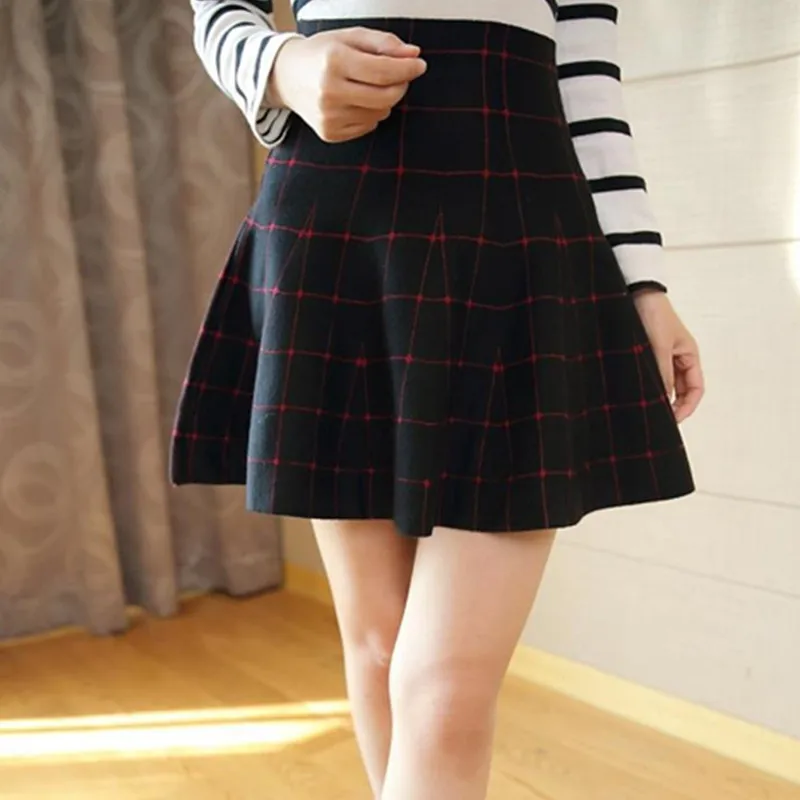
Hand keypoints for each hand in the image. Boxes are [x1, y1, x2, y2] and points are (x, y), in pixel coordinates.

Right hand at [268, 27, 427, 142]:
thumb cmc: (321, 54)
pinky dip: (370, 113)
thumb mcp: (350, 37)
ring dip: (384, 100)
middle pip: (386, 97)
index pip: (384, 71)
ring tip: (368, 86)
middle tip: (399, 75)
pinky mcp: (330, 133)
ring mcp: (329, 116)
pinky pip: (368, 126)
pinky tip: (356, 101)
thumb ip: (383, 43)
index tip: (419, 65)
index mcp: (334, 61)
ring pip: (380, 113)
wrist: (286, 77)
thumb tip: (413, 54)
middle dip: (400, 85)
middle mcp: (329, 92)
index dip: (407, 69)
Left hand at [632, 290, 703, 422]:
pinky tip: (635, 394)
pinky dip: (646, 386)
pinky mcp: (644, 355)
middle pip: (680, 391)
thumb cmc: (652, 314)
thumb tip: (662, 401)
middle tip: (656, 420)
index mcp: (690, 355)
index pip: (696, 389)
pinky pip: (650, 376)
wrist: (633, 293)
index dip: (687, 407)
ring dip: (657, 397)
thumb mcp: (659, 346)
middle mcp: (677, 358)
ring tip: (644, 409)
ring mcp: (661, 357)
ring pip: (663, 385)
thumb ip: (662, 374)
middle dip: (671, 407)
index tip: (673, 420)